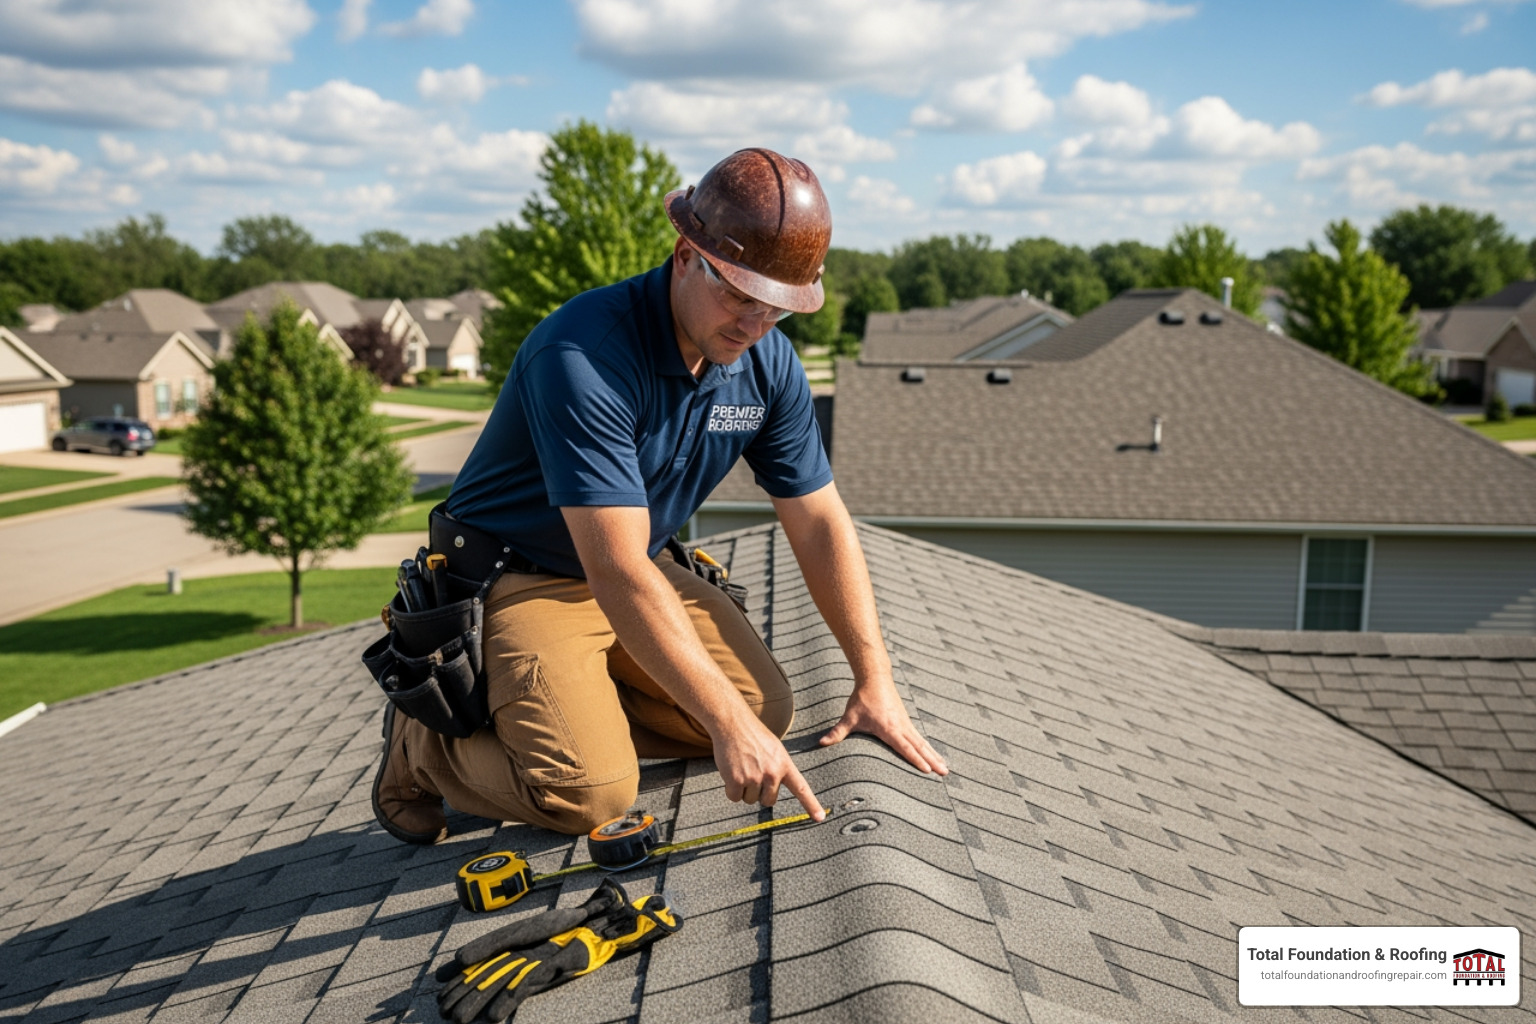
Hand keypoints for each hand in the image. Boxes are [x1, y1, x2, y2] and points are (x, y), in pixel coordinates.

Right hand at [711, 712, 823, 820]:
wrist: (732, 723)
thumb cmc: (753, 735)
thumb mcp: (774, 749)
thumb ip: (778, 769)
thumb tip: (771, 791)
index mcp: (784, 765)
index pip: (801, 788)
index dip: (811, 805)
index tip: (820, 818)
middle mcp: (772, 773)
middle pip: (768, 801)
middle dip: (760, 792)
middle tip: (752, 771)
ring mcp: (754, 778)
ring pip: (749, 799)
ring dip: (743, 788)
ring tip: (742, 766)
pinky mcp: (736, 780)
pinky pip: (734, 797)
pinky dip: (731, 789)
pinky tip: (731, 771)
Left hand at [819, 682, 947, 774]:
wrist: (875, 677)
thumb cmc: (862, 698)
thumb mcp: (849, 717)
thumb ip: (837, 732)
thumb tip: (821, 743)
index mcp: (888, 728)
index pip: (904, 747)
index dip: (915, 759)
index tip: (927, 770)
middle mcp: (901, 726)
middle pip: (919, 747)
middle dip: (932, 761)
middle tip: (944, 773)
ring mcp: (905, 723)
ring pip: (922, 742)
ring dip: (934, 755)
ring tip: (945, 768)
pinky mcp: (906, 721)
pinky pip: (919, 737)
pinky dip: (928, 747)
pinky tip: (934, 754)